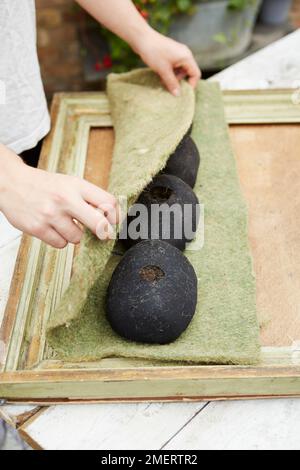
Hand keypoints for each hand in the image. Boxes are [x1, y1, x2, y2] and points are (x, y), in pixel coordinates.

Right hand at [0, 150, 118, 247]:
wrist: (12, 183)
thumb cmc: (46, 186)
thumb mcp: (70, 183)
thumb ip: (89, 198)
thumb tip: (112, 219)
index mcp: (76, 185)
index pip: (108, 202)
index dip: (115, 216)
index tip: (114, 222)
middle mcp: (65, 199)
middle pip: (99, 224)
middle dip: (103, 232)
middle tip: (102, 233)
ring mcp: (51, 214)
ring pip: (77, 238)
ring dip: (73, 234)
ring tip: (62, 222)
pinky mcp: (38, 228)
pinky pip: (61, 244)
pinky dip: (59, 239)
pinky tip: (51, 227)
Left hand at [136, 30, 200, 95]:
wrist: (142, 38)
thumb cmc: (153, 52)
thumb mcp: (163, 70)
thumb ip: (172, 83)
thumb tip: (178, 95)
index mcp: (186, 57)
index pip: (195, 74)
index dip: (191, 84)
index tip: (181, 92)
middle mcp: (185, 54)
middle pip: (188, 72)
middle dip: (179, 81)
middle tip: (168, 85)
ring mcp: (178, 52)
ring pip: (180, 70)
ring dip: (173, 77)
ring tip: (162, 79)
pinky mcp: (171, 53)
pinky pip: (174, 66)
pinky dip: (169, 72)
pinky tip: (160, 73)